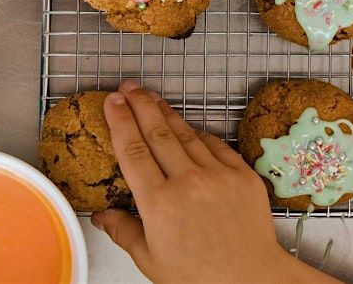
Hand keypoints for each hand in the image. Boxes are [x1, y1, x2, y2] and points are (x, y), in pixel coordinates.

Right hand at [91, 81, 338, 283]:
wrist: (251, 278)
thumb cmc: (199, 276)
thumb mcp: (152, 260)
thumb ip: (125, 231)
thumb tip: (101, 214)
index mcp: (160, 204)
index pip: (134, 151)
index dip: (121, 122)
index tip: (112, 102)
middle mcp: (188, 182)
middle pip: (158, 133)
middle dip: (141, 105)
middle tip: (129, 87)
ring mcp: (218, 174)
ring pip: (187, 133)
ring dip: (167, 113)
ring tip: (152, 97)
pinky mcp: (242, 172)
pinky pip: (216, 144)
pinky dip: (200, 133)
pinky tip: (189, 125)